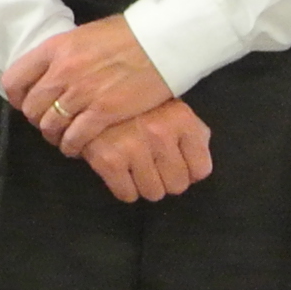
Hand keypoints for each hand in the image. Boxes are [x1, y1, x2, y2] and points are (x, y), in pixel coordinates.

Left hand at [3, 15, 176, 152]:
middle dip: (37, 120)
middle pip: (31, 107)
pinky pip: (75, 137)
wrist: (161, 41)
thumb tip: (49, 74)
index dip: (17, 97)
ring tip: (62, 138)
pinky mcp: (104, 111)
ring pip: (50, 125)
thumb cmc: (125, 36)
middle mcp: (62, 71)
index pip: (14, 80)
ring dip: (53, 135)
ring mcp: (82, 92)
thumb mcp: (82, 37)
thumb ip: (62, 56)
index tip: (25, 104)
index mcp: (54, 49)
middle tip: (49, 123)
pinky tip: (76, 147)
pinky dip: (72, 145)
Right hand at [74, 99, 213, 202]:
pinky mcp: (108, 159)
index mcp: (181, 119)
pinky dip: (124, 189)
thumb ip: (193, 134)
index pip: (201, 170)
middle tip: (153, 166)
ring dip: (144, 185)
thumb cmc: (137, 106)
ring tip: (135, 168)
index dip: (188, 171)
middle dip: (166, 180)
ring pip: (153, 193)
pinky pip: (126, 194)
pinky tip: (120, 173)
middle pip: (177, 185)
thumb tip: (197, 170)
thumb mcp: (173, 110)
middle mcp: (160, 132)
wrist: (88, 95)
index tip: (175, 164)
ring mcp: (133, 147)